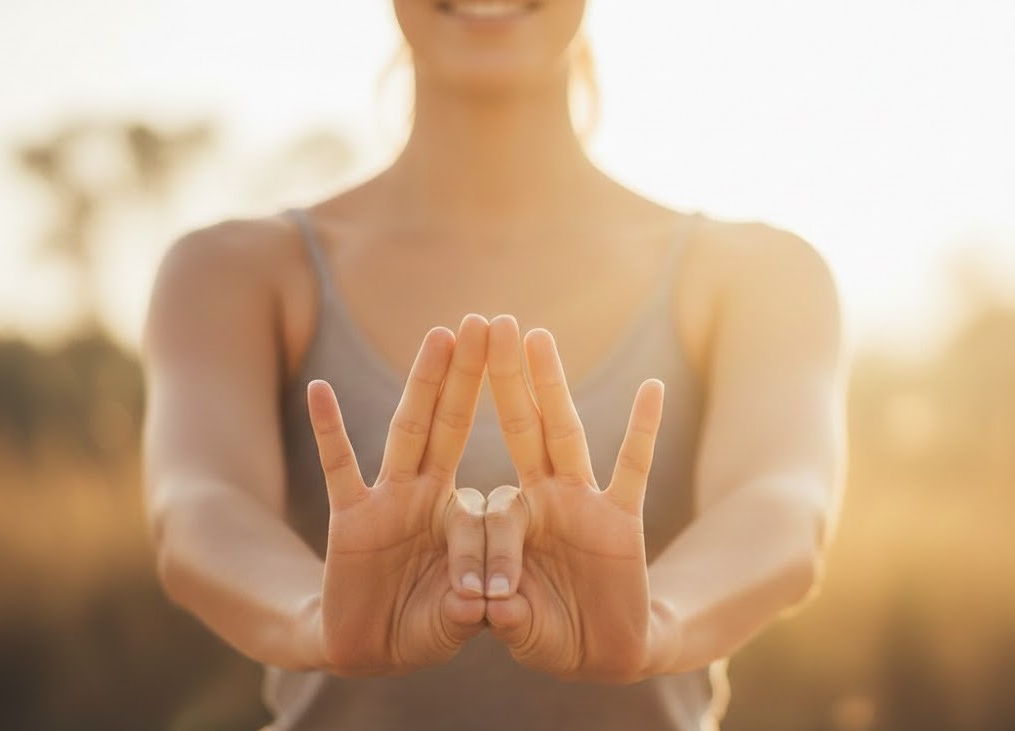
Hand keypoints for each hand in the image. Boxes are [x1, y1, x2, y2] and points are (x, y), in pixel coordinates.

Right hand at [304, 314, 490, 675]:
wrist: (370, 650)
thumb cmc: (425, 626)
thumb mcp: (460, 617)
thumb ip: (472, 604)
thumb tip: (486, 606)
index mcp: (465, 515)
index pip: (496, 469)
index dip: (517, 425)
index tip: (534, 367)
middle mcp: (429, 495)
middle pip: (454, 424)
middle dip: (471, 375)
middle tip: (487, 321)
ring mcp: (389, 502)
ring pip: (409, 432)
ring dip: (424, 384)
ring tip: (440, 335)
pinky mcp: (350, 519)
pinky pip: (338, 468)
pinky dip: (328, 431)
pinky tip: (319, 390)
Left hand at [482, 315, 667, 682]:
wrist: (600, 655)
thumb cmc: (547, 633)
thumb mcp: (514, 626)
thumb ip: (503, 615)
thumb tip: (489, 609)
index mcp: (504, 522)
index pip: (487, 504)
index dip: (475, 505)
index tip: (475, 530)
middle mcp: (540, 500)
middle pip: (517, 427)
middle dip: (500, 379)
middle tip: (487, 324)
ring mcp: (580, 504)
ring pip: (564, 433)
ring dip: (551, 387)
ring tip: (538, 338)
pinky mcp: (622, 520)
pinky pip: (634, 468)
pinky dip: (643, 430)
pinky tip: (651, 388)